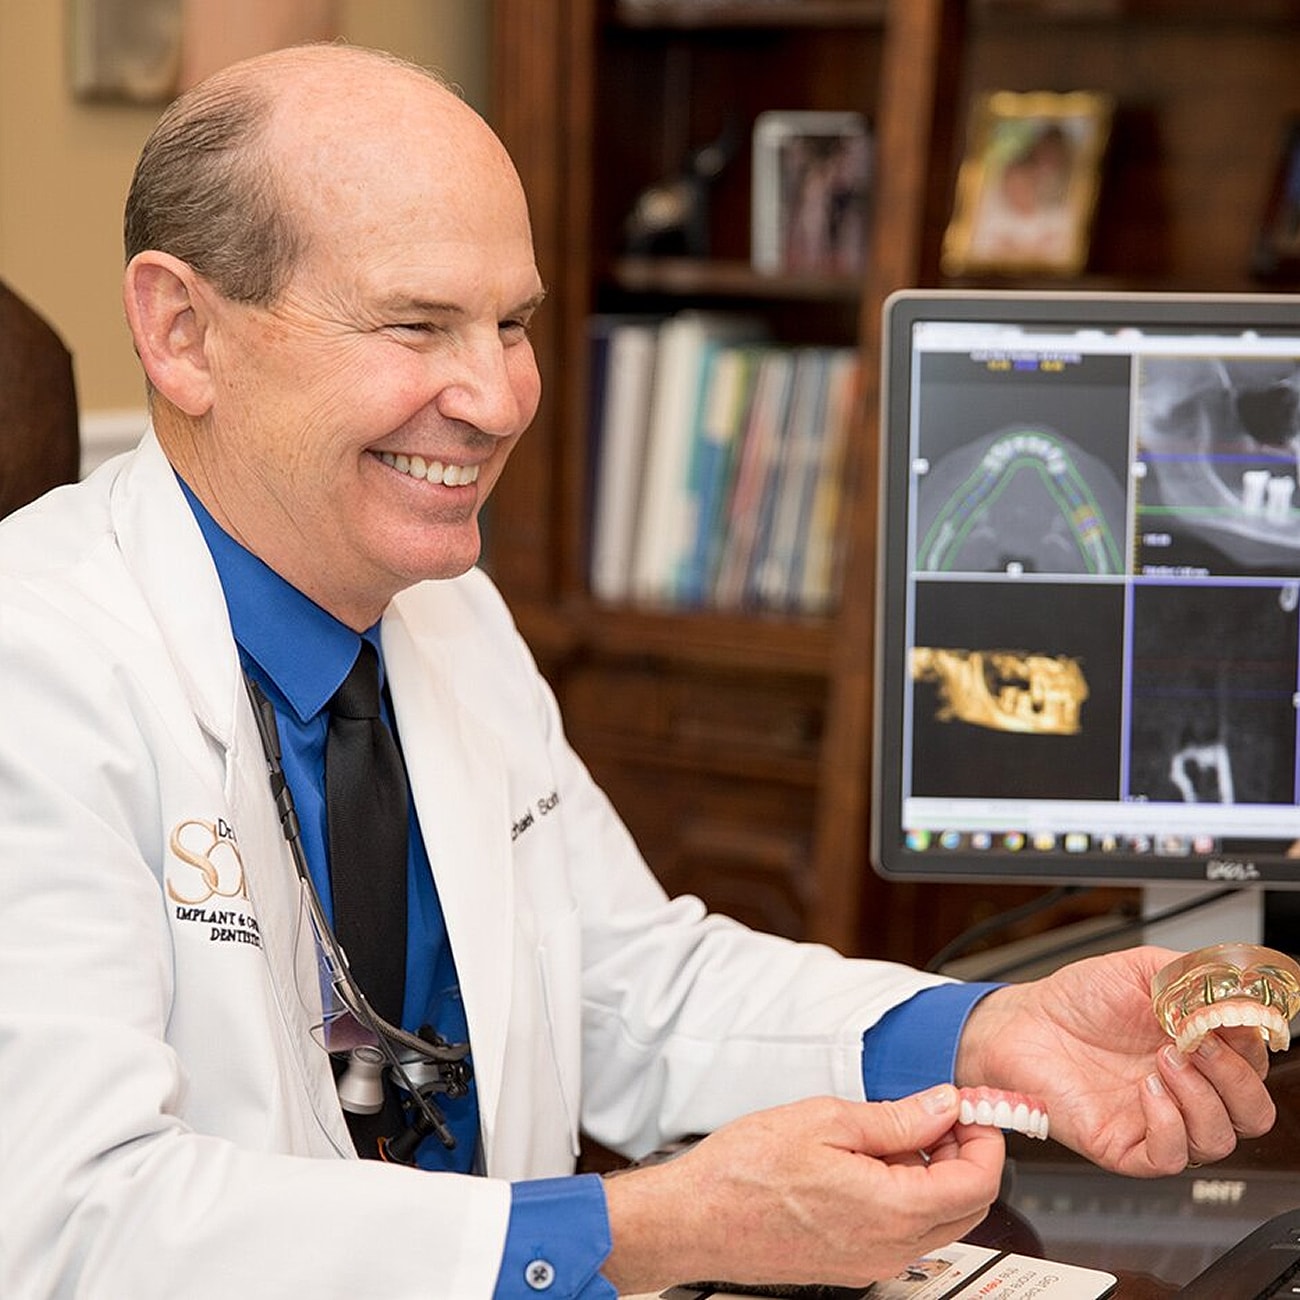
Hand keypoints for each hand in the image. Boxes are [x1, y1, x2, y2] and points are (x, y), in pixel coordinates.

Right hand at [600, 1086, 1004, 1293]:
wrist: (695, 1219)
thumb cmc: (745, 1171)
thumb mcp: (824, 1120)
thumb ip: (895, 1118)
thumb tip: (942, 1106)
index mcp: (891, 1210)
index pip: (978, 1183)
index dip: (984, 1139)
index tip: (971, 1109)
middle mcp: (890, 1247)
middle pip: (967, 1208)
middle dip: (966, 1156)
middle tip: (940, 1115)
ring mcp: (872, 1261)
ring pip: (937, 1221)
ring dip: (935, 1175)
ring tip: (894, 1131)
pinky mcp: (852, 1263)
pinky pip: (902, 1231)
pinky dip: (906, 1194)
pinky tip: (868, 1160)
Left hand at [955, 945, 1275, 1176]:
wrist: (1022, 1022)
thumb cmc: (1076, 1000)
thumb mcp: (1141, 969)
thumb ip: (1193, 975)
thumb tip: (1236, 989)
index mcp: (1197, 1050)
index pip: (1255, 1065)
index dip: (1249, 1044)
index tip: (1225, 1018)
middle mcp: (1185, 1091)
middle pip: (1253, 1113)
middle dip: (1237, 1079)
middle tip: (1199, 1044)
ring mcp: (1157, 1120)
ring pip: (1220, 1139)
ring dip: (1202, 1099)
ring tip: (1163, 1060)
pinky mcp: (1126, 1145)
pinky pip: (1171, 1158)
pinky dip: (1170, 1126)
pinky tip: (1147, 1092)